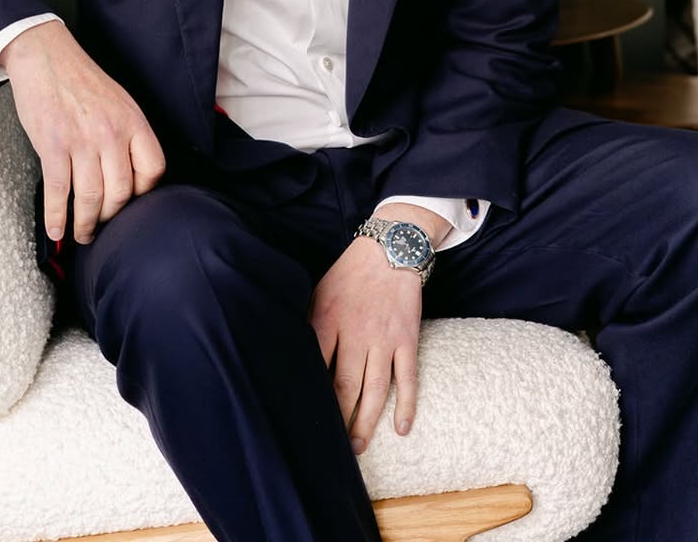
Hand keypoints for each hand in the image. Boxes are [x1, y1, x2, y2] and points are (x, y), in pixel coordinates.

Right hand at [0, 19, 165, 243]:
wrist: (46, 56)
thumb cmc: (81, 80)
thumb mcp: (119, 101)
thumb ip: (128, 134)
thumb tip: (129, 171)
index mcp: (133, 121)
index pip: (153, 169)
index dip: (144, 194)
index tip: (131, 204)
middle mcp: (112, 133)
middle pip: (121, 192)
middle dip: (111, 217)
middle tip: (102, 226)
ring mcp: (82, 141)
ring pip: (91, 198)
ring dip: (85, 224)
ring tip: (81, 234)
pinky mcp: (54, 145)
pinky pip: (59, 192)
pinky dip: (56, 217)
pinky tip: (56, 230)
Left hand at [309, 235, 422, 455]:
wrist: (390, 249)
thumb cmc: (349, 273)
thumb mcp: (318, 292)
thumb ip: (309, 324)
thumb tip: (290, 352)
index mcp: (327, 320)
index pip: (315, 366)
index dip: (309, 395)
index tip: (302, 418)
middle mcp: (355, 333)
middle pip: (343, 386)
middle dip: (337, 419)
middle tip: (330, 447)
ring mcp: (383, 338)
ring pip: (374, 389)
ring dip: (366, 421)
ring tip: (358, 446)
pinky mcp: (406, 339)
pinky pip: (407, 377)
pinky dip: (406, 404)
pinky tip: (401, 427)